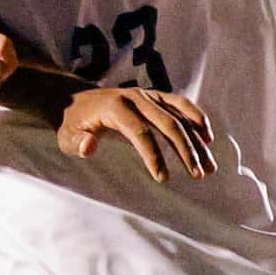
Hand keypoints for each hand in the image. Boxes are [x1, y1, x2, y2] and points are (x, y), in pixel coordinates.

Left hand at [59, 87, 215, 182]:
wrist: (75, 98)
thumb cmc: (72, 123)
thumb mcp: (66, 136)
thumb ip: (77, 142)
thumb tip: (88, 146)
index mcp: (116, 108)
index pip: (140, 132)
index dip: (153, 155)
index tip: (163, 179)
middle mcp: (136, 97)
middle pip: (168, 123)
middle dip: (185, 151)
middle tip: (197, 175)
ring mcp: (148, 95)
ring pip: (180, 116)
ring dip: (197, 141)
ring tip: (209, 167)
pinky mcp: (155, 96)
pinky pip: (181, 105)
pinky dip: (196, 119)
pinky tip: (208, 139)